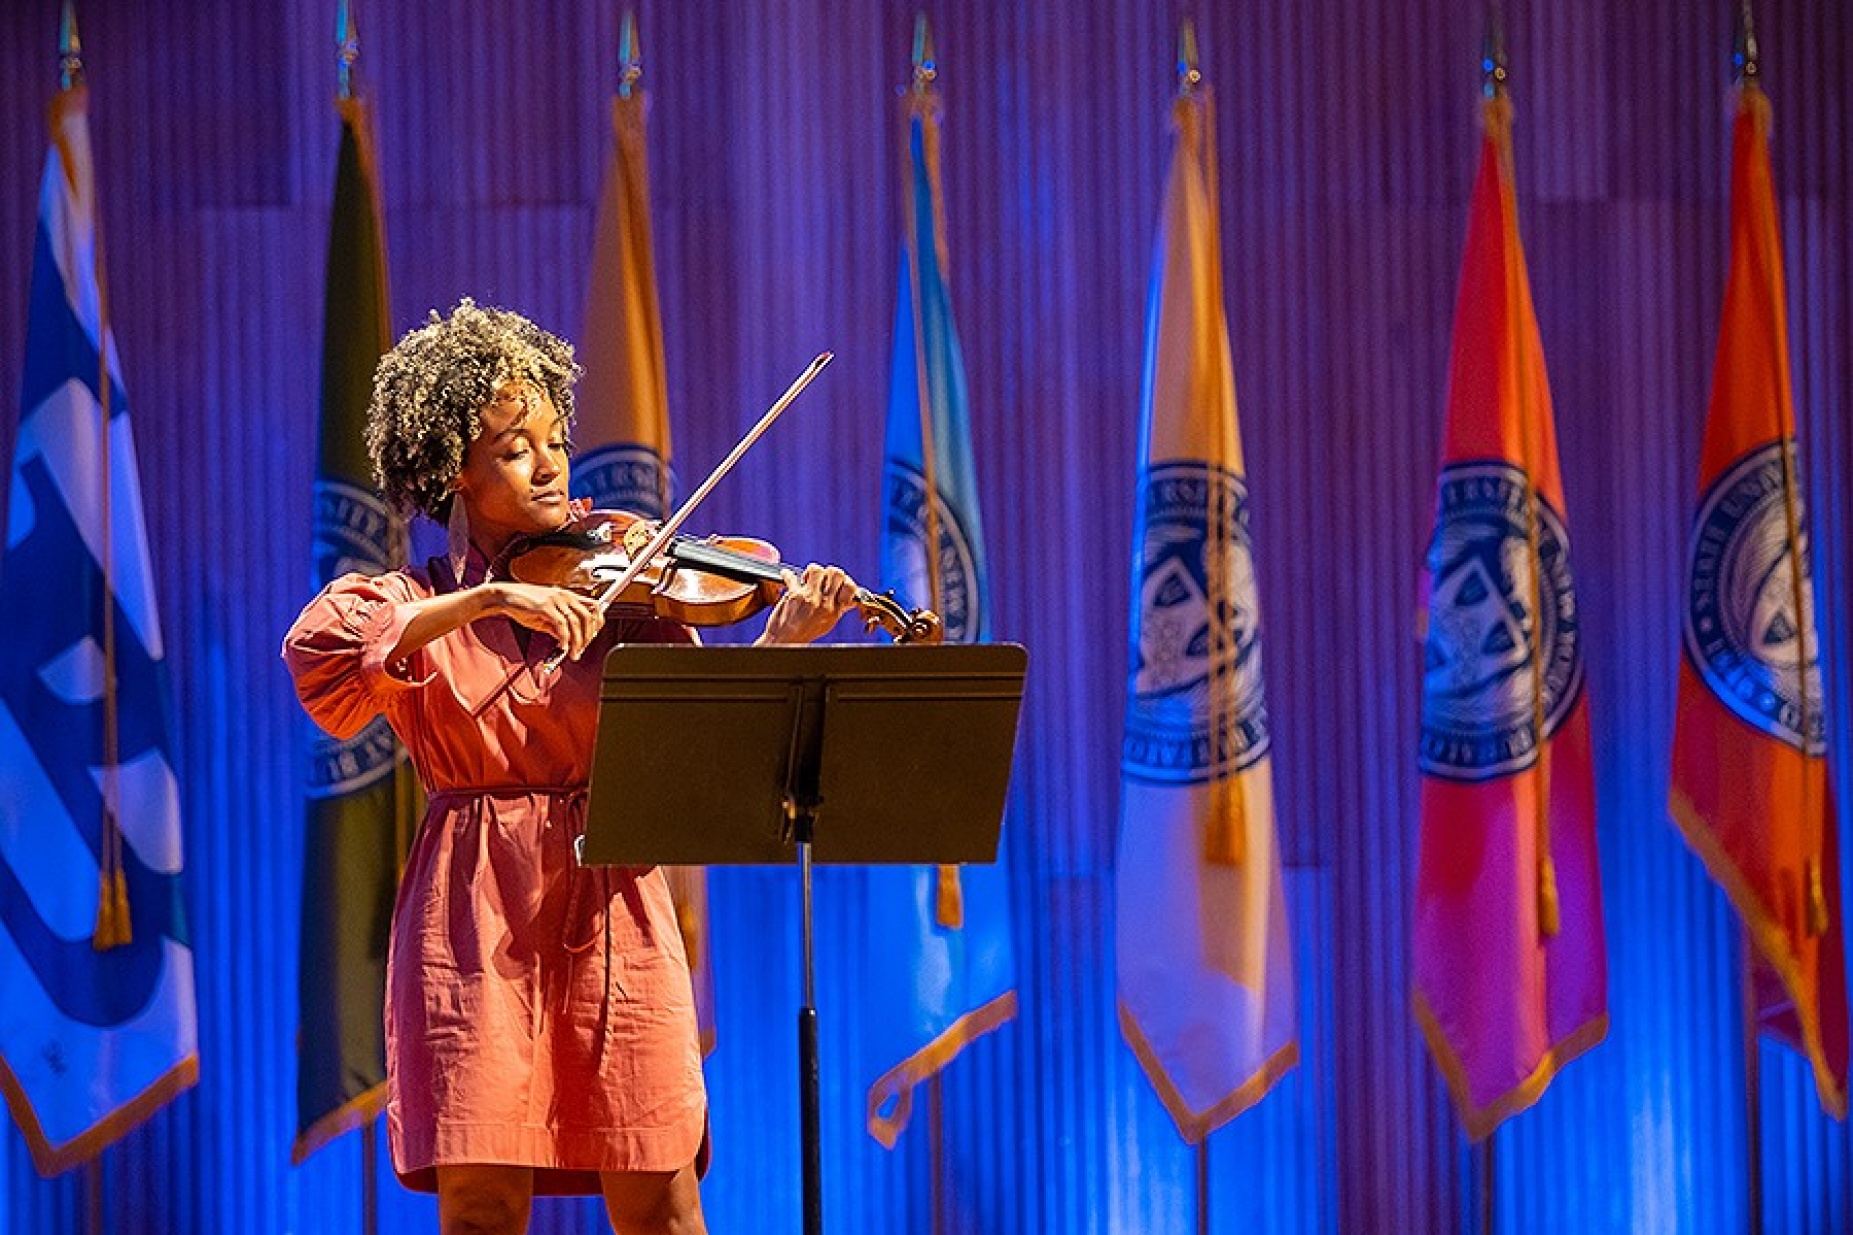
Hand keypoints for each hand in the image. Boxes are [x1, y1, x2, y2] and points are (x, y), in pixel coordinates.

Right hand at [485, 581, 604, 660]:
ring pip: (576, 622)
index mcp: (567, 596)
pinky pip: (561, 625)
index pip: (594, 606)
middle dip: (588, 636)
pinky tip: (562, 647)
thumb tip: (568, 640)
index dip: (597, 623)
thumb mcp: (545, 616)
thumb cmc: (523, 604)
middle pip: (588, 616)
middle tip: (582, 649)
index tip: (592, 637)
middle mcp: (565, 596)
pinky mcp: (545, 606)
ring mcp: (556, 600)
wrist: (504, 596)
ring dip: (578, 641)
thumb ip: (558, 626)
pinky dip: (564, 638)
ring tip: (574, 653)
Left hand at [757, 564, 858, 645]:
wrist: (785, 640)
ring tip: (808, 579)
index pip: (850, 586)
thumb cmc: (806, 632)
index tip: (838, 583)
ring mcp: (808, 597)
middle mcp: (823, 603)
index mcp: (834, 610)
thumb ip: (839, 609)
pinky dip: (787, 575)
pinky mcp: (793, 594)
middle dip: (830, 572)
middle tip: (822, 579)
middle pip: (836, 572)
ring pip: (817, 569)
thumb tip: (850, 599)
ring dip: (813, 571)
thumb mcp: (828, 623)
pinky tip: (787, 576)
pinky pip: (791, 577)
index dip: (845, 580)